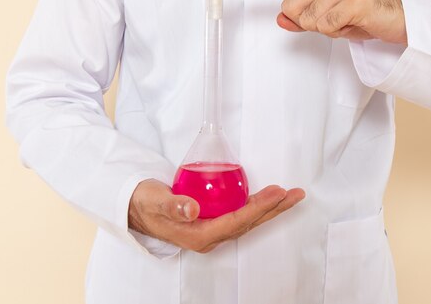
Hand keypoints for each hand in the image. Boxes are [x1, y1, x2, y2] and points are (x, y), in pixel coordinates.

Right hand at [128, 179, 305, 253]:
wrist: (135, 207)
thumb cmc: (144, 203)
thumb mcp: (155, 201)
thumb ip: (173, 205)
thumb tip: (192, 209)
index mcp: (198, 235)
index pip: (236, 222)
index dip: (259, 208)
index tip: (277, 194)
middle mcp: (209, 236)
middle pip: (248, 223)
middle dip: (274, 209)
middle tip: (295, 195)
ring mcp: (212, 229)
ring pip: (247, 219)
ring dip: (270, 208)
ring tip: (290, 196)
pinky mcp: (212, 220)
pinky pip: (240, 214)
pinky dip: (256, 205)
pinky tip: (267, 197)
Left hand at [226, 0, 406, 43]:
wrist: (400, 14)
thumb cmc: (364, 12)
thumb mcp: (329, 16)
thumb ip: (302, 18)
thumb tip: (280, 19)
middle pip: (291, 8)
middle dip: (309, 22)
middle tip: (335, 20)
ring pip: (309, 20)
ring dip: (327, 29)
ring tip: (347, 21)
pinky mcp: (353, 0)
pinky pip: (327, 26)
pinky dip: (339, 32)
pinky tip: (354, 24)